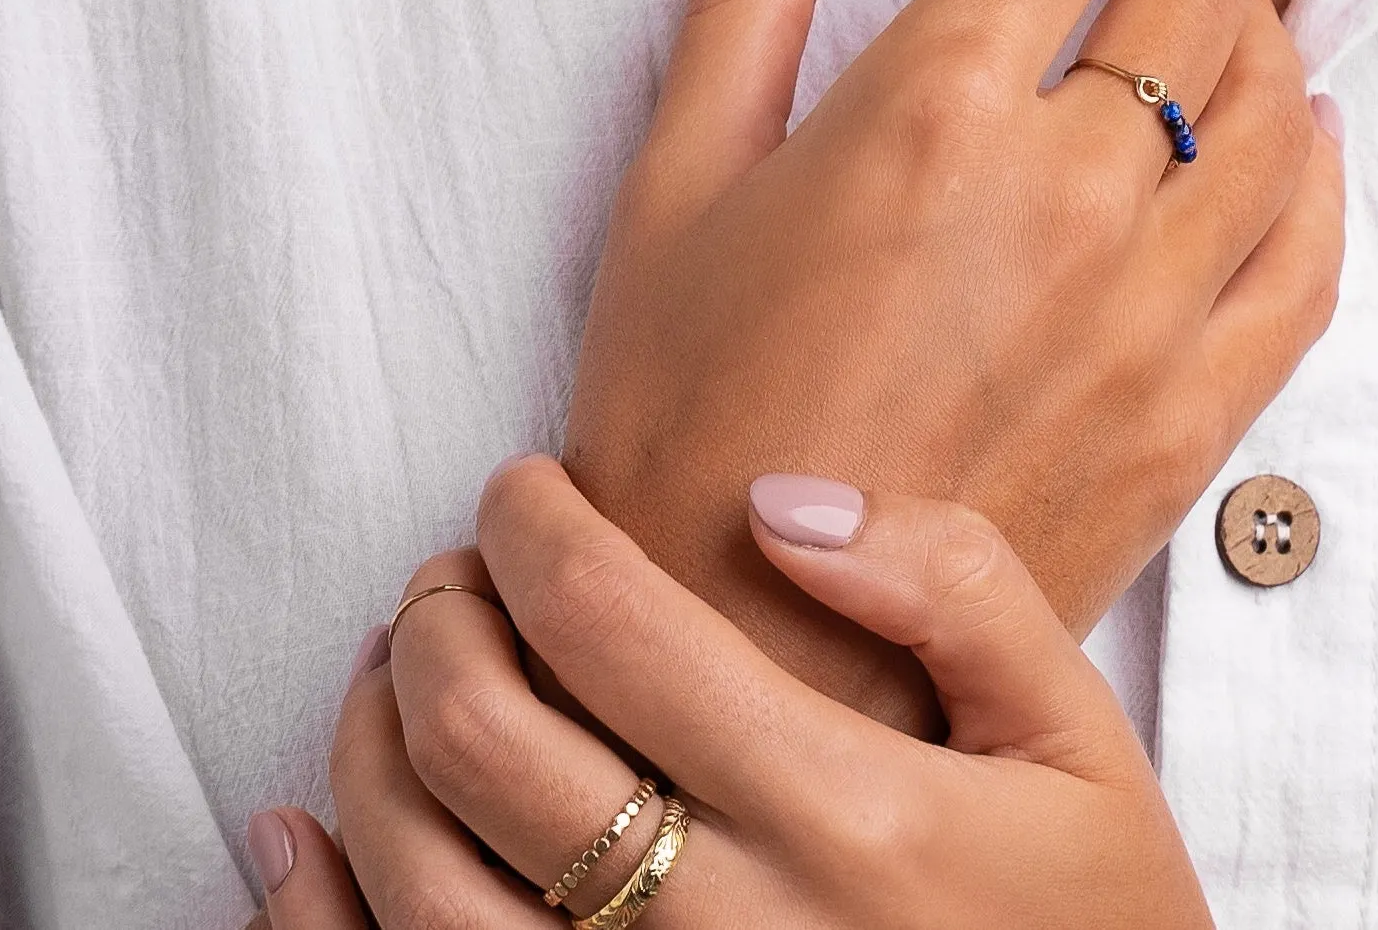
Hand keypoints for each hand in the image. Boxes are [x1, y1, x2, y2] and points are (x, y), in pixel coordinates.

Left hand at [244, 456, 1213, 927]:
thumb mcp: (1081, 749)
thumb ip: (958, 592)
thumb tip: (780, 503)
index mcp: (841, 814)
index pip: (609, 623)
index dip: (530, 528)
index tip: (521, 491)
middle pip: (481, 740)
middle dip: (436, 617)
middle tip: (455, 574)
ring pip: (413, 882)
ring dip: (370, 746)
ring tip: (397, 679)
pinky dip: (315, 918)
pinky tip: (296, 840)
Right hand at [563, 0, 1341, 720]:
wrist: (740, 664)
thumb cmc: (682, 418)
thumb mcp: (675, 177)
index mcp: (935, 110)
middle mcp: (1069, 193)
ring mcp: (1149, 309)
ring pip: (1268, 105)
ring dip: (1263, 5)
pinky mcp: (1193, 415)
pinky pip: (1308, 260)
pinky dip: (1320, 172)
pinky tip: (1304, 128)